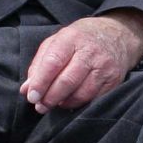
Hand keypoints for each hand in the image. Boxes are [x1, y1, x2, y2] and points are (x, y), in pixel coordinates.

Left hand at [20, 9, 142, 113]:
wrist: (116, 35)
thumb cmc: (79, 40)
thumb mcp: (56, 42)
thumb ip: (39, 64)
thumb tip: (26, 89)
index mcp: (70, 38)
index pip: (53, 62)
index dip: (41, 82)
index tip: (32, 96)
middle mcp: (89, 52)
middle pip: (67, 80)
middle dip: (50, 97)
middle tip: (40, 107)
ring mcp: (104, 66)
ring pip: (82, 93)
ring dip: (64, 103)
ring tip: (53, 104)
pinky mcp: (114, 80)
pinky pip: (94, 98)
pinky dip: (78, 104)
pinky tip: (69, 102)